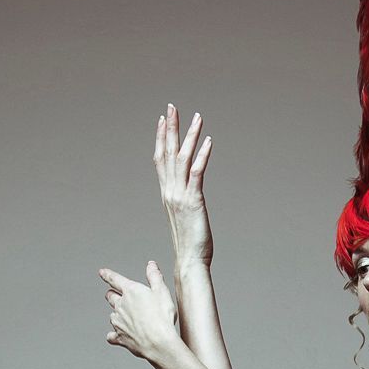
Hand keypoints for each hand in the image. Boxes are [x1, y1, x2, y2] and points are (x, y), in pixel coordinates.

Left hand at [99, 261, 177, 361]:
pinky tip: (118, 335)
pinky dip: (113, 335)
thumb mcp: (162, 291)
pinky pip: (111, 336)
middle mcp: (120, 306)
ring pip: (112, 316)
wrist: (158, 343)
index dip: (107, 275)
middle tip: (115, 296)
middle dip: (112, 295)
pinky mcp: (120, 337)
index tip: (102, 272)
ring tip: (126, 318)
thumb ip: (154, 276)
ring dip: (116, 314)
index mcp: (130, 292)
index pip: (114, 279)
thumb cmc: (162, 317)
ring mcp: (118, 322)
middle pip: (110, 297)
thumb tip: (151, 265)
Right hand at [155, 103, 213, 267]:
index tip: (162, 120)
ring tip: (196, 117)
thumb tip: (187, 197)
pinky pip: (196, 173)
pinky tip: (208, 141)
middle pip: (167, 153)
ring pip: (182, 158)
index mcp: (166, 194)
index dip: (160, 138)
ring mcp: (180, 195)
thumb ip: (183, 202)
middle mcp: (170, 191)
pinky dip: (202, 156)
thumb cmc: (189, 245)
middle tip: (172, 107)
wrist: (189, 262)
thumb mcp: (183, 218)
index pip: (160, 160)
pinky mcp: (193, 201)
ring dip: (189, 136)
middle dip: (171, 128)